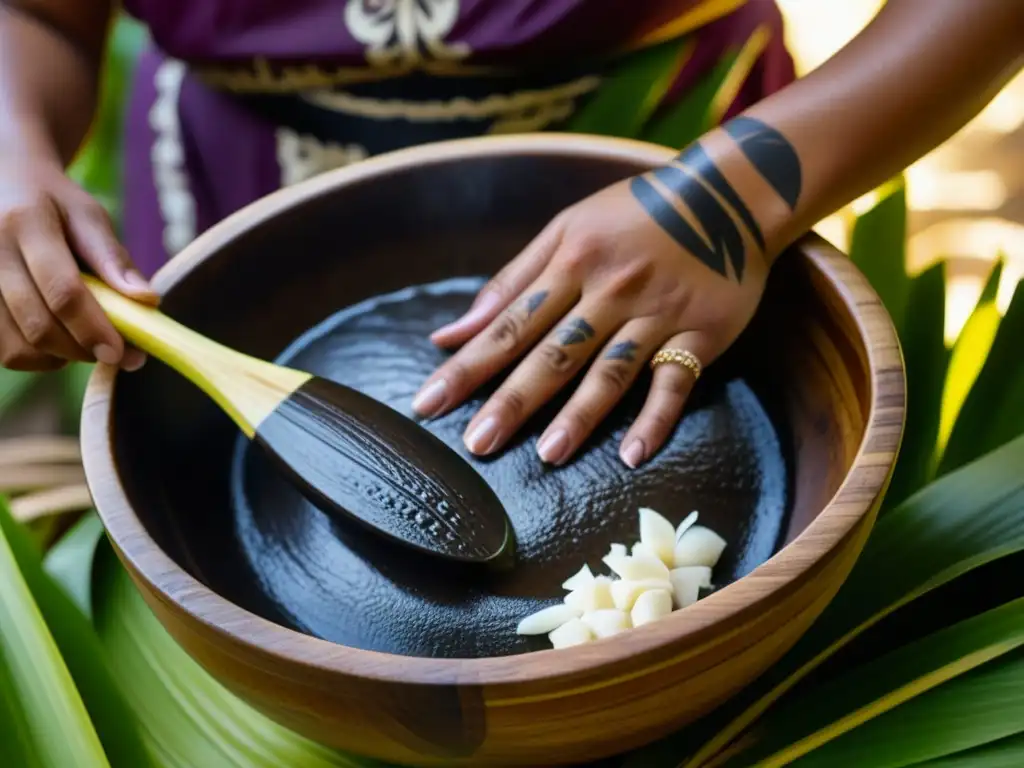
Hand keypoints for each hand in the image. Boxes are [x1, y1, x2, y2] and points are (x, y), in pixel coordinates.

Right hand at [0, 149, 156, 370]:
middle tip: (115, 354)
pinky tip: (56, 339)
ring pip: (16, 346)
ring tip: (84, 341)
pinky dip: (34, 356)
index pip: (63, 291)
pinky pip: (1, 349)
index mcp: (25, 223)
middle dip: (82, 349)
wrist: (1, 180)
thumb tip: (147, 300)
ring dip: (59, 358)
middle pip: (39, 325)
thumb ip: (114, 259)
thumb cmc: (54, 202)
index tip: (121, 352)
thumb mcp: (88, 215)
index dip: (93, 329)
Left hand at [411, 163, 771, 468]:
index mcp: (570, 262)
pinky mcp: (700, 332)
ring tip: (548, 454)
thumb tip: (451, 332)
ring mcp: (657, 314)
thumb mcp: (566, 228)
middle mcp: (609, 291)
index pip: (509, 324)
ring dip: (580, 414)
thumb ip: (510, 281)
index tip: (429, 403)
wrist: (729, 191)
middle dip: (512, 399)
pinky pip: (676, 381)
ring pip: (611, 370)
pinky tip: (634, 454)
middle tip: (477, 443)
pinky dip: (657, 417)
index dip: (468, 365)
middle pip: (553, 354)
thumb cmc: (634, 212)